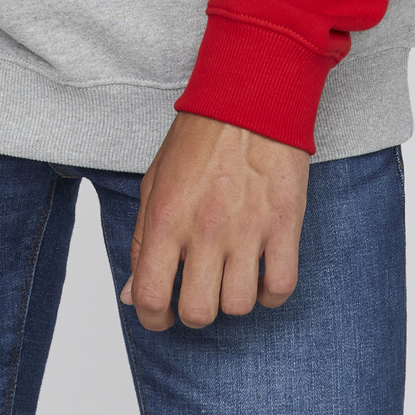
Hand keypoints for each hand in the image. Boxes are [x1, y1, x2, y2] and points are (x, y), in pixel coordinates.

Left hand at [120, 113, 308, 330]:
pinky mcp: (284, 224)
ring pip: (239, 305)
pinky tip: (261, 274)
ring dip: (234, 298)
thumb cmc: (199, 137)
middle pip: (197, 312)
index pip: (149, 296)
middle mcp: (204, 228)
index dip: (152, 318)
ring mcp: (247, 228)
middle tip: (200, 289)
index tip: (162, 313)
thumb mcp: (154, 182)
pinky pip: (280, 288)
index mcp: (166, 217)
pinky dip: (270, 293)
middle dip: (195, 310)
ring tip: (232, 274)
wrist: (249, 96)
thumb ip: (141, 241)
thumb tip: (130, 295)